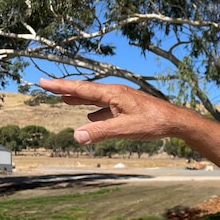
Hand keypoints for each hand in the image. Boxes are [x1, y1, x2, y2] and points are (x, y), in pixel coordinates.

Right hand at [38, 79, 187, 144]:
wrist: (176, 121)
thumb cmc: (153, 123)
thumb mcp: (125, 129)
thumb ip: (100, 132)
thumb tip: (76, 136)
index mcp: (113, 94)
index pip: (81, 89)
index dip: (61, 87)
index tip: (43, 82)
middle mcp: (116, 94)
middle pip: (87, 92)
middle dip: (68, 91)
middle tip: (49, 88)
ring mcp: (123, 100)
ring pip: (97, 100)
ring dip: (81, 101)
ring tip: (67, 100)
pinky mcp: (130, 108)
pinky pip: (107, 109)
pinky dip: (96, 112)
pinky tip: (92, 118)